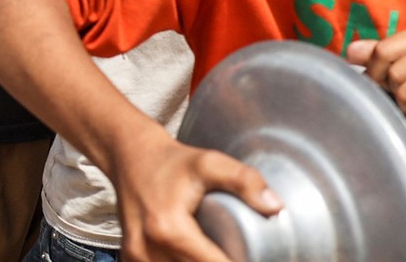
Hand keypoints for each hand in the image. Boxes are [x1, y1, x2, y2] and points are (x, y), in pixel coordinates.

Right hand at [112, 132, 279, 261]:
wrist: (130, 155)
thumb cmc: (170, 161)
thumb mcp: (209, 162)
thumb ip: (244, 181)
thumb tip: (275, 207)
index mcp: (168, 229)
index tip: (249, 255)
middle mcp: (148, 248)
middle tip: (238, 253)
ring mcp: (137, 256)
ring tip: (219, 253)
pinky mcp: (132, 258)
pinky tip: (195, 255)